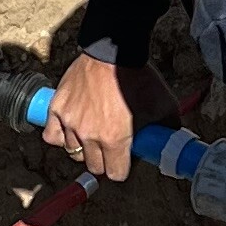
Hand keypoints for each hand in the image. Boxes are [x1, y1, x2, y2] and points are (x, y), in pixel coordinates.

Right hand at [42, 50, 156, 181]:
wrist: (114, 51)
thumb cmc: (138, 78)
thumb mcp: (163, 105)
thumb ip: (168, 128)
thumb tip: (172, 141)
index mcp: (115, 140)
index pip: (115, 174)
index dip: (122, 168)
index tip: (125, 159)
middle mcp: (89, 136)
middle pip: (94, 166)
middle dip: (104, 160)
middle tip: (111, 145)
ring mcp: (71, 122)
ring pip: (74, 152)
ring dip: (84, 147)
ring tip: (93, 133)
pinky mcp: (58, 109)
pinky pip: (52, 135)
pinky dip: (61, 136)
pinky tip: (70, 130)